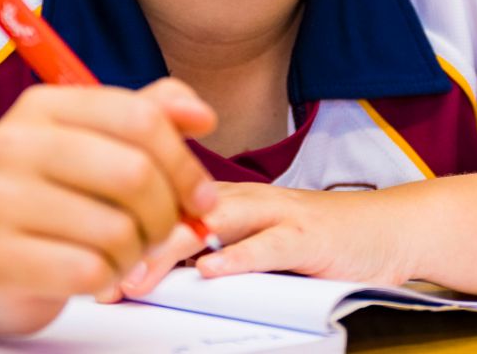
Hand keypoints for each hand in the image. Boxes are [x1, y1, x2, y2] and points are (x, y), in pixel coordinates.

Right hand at [0, 79, 218, 333]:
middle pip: (134, 173)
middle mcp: (12, 143)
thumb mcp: (100, 142)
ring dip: (137, 251)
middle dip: (167, 213)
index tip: (201, 196)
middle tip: (163, 231)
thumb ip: (153, 116)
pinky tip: (95, 272)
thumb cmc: (58, 195)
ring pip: (118, 230)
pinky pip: (90, 271)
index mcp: (42, 105)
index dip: (184, 162)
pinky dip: (108, 278)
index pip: (140, 118)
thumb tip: (201, 115)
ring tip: (121, 250)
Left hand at [120, 182, 418, 295]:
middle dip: (135, 241)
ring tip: (140, 275)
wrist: (387, 229)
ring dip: (173, 249)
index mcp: (223, 199)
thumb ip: (204, 252)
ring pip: (215, 222)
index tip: (89, 261)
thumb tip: (142, 277)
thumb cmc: (314, 240)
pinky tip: (212, 272)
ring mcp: (277, 213)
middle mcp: (244, 199)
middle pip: (180, 208)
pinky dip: (239, 258)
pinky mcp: (309, 235)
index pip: (164, 202)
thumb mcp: (251, 242)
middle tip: (103, 275)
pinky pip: (269, 244)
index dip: (123, 226)